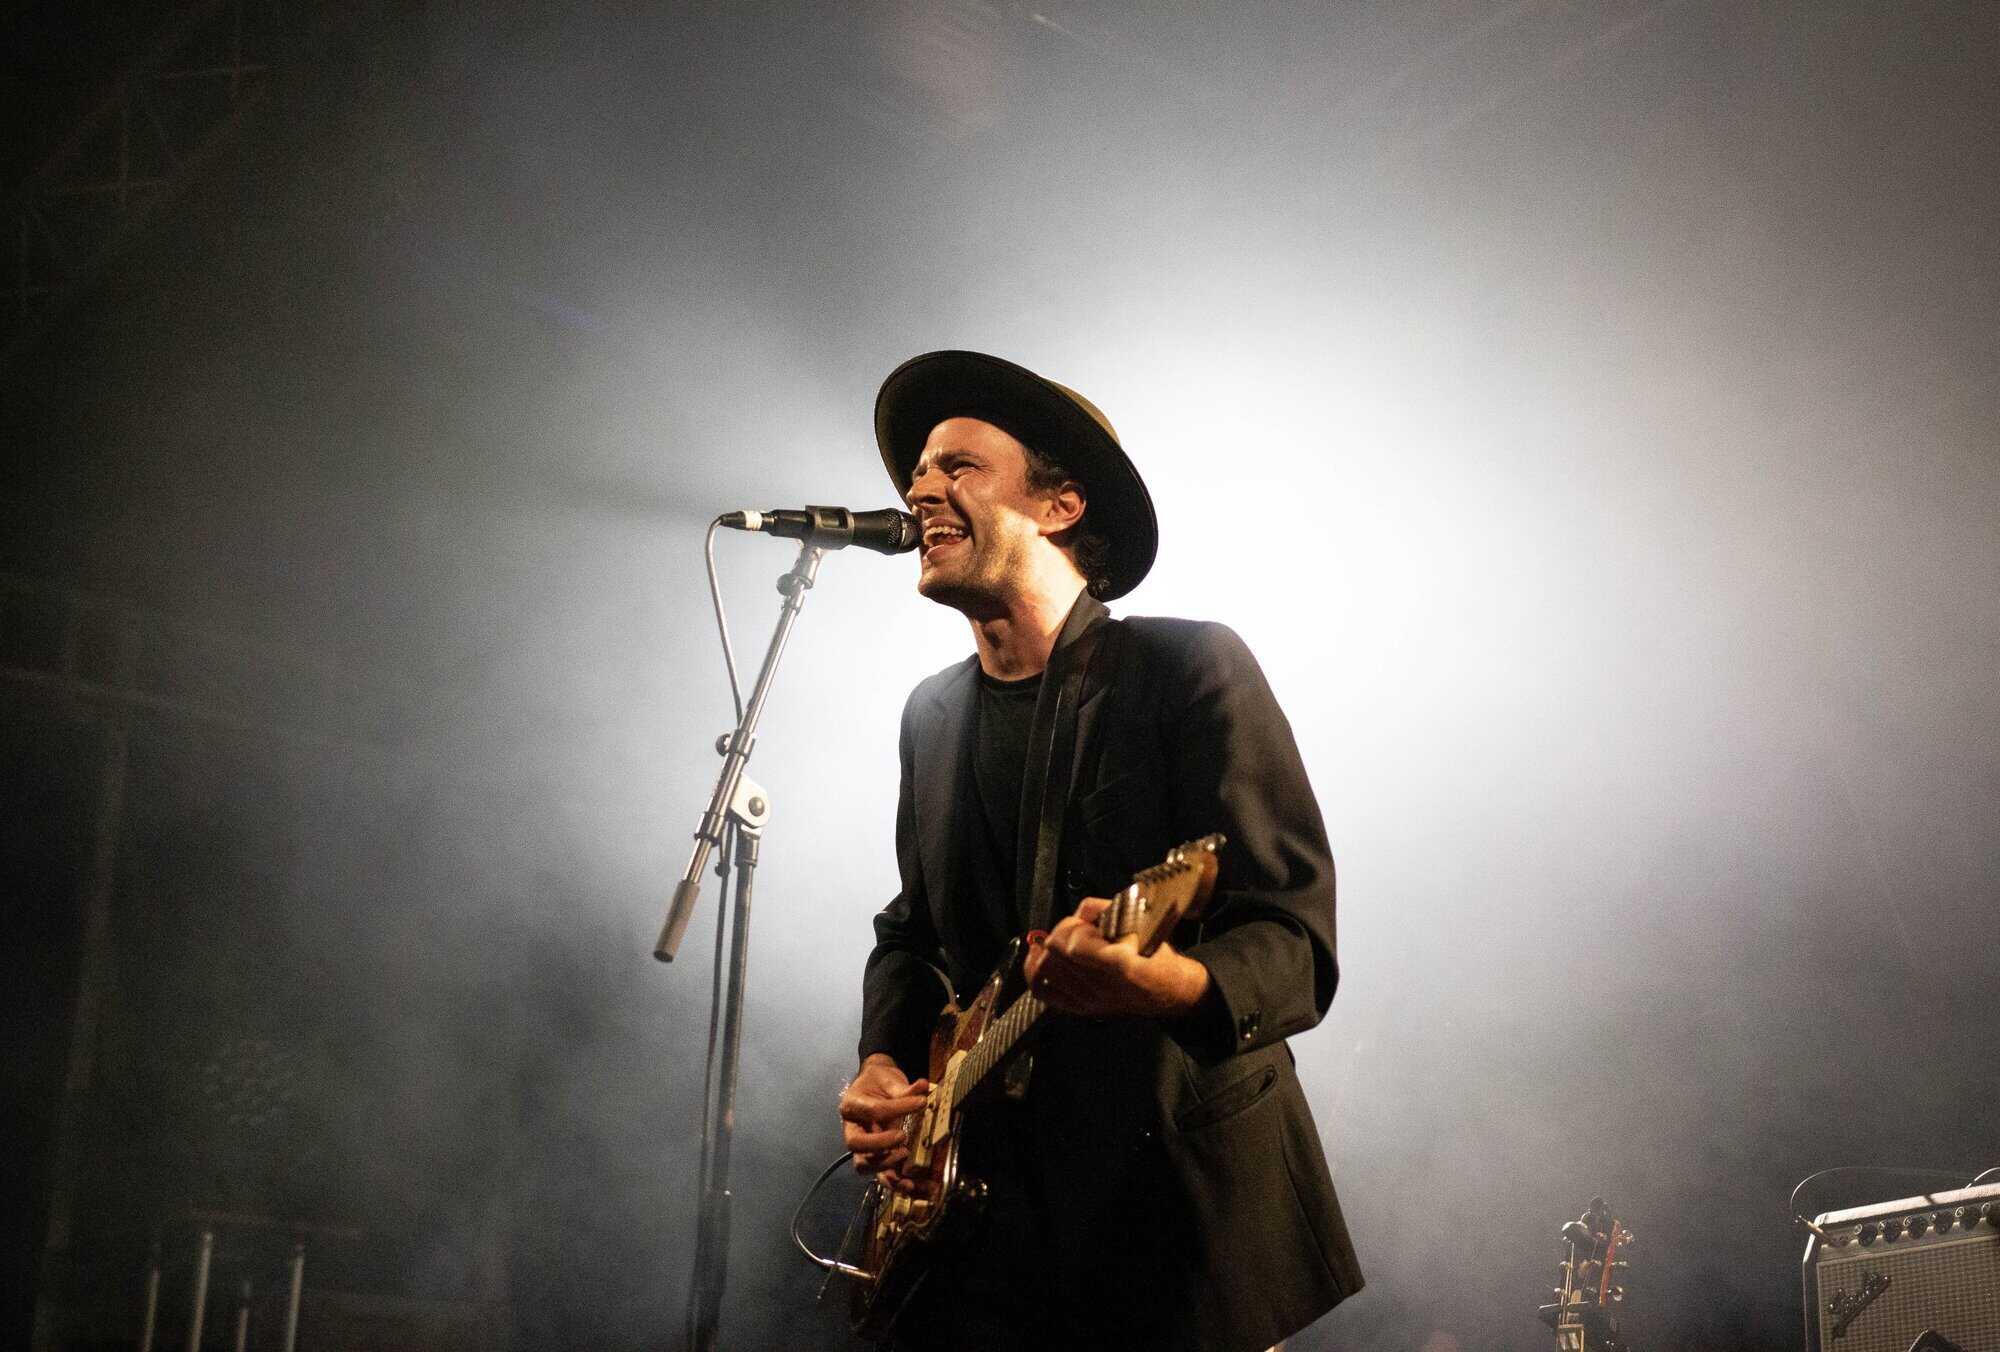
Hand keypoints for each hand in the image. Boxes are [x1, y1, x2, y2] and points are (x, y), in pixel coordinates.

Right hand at [838, 1053, 930, 1192]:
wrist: (875, 1088)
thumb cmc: (879, 1083)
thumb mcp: (889, 1080)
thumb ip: (904, 1088)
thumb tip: (922, 1086)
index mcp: (852, 1106)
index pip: (872, 1110)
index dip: (898, 1107)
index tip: (921, 1102)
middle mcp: (852, 1129)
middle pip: (856, 1144)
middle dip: (879, 1144)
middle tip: (902, 1136)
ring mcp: (862, 1148)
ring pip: (864, 1165)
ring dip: (885, 1166)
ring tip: (905, 1156)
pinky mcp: (875, 1160)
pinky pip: (881, 1176)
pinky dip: (895, 1183)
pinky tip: (911, 1185)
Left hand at [1022, 897, 1210, 1018]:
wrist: (1171, 991)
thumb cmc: (1157, 956)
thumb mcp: (1140, 925)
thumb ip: (1105, 912)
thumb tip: (1079, 912)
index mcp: (1118, 963)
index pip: (1072, 943)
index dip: (1073, 926)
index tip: (1084, 922)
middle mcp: (1101, 986)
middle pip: (1053, 954)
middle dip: (1060, 934)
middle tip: (1073, 930)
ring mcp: (1089, 1000)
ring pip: (1044, 971)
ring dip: (1047, 952)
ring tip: (1056, 943)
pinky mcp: (1082, 1009)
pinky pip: (1043, 992)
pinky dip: (1036, 973)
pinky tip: (1040, 960)